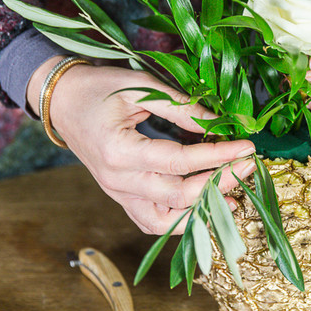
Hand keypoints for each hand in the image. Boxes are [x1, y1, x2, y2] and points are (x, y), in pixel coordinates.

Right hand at [30, 59, 255, 234]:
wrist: (61, 100)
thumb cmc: (98, 88)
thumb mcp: (140, 87)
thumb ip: (180, 108)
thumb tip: (220, 122)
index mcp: (119, 152)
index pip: (180, 162)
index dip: (218, 156)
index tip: (247, 147)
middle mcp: (118, 181)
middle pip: (179, 196)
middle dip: (220, 183)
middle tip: (249, 166)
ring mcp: (117, 194)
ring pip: (166, 221)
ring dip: (203, 211)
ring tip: (234, 196)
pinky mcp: (121, 197)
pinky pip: (152, 222)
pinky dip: (180, 221)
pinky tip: (206, 208)